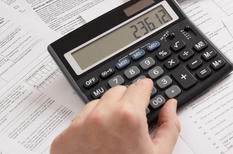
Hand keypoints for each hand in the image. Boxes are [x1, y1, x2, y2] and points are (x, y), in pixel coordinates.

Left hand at [51, 79, 180, 153]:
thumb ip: (169, 126)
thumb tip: (170, 107)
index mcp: (128, 117)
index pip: (139, 86)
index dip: (146, 90)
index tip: (147, 93)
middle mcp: (101, 117)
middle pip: (118, 91)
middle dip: (127, 101)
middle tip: (133, 120)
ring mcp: (78, 128)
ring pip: (96, 104)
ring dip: (106, 112)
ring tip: (114, 136)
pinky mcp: (62, 140)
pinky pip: (77, 122)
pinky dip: (88, 128)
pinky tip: (98, 146)